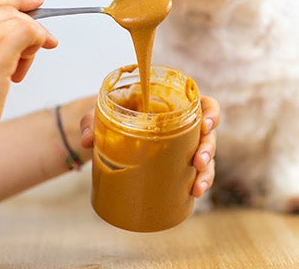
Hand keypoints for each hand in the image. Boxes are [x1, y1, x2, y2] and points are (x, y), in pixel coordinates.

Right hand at [0, 0, 58, 152]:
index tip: (36, 2)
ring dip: (30, 44)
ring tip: (16, 72)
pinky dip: (37, 44)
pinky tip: (22, 70)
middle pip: (9, 10)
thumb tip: (24, 30)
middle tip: (32, 53)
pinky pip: (29, 32)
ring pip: (22, 21)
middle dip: (28, 30)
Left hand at [79, 95, 220, 197]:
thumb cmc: (111, 113)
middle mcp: (185, 125)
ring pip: (206, 158)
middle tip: (198, 162)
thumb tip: (87, 141)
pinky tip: (193, 194)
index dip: (212, 113)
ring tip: (197, 188)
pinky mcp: (177, 164)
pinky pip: (195, 173)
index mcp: (176, 104)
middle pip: (209, 135)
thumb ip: (92, 121)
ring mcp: (184, 146)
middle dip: (208, 149)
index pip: (205, 104)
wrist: (106, 131)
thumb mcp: (101, 112)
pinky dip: (197, 183)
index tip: (206, 123)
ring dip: (206, 173)